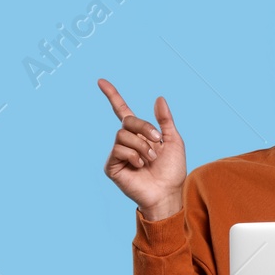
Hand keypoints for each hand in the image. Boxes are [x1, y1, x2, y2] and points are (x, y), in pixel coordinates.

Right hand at [98, 78, 185, 219]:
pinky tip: (139, 166)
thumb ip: (165, 120)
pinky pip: (118, 150)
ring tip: (150, 160)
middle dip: (144, 128)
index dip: (112, 96)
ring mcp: (118, 154)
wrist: (167, 193)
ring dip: (141, 146)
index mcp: (139, 134)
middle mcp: (126, 142)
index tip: (101, 81)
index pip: (122, 111)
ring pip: (123, 135)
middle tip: (157, 142)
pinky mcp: (112, 166)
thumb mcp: (173, 141)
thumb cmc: (172, 171)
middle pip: (127, 121)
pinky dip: (133, 156)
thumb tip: (158, 98)